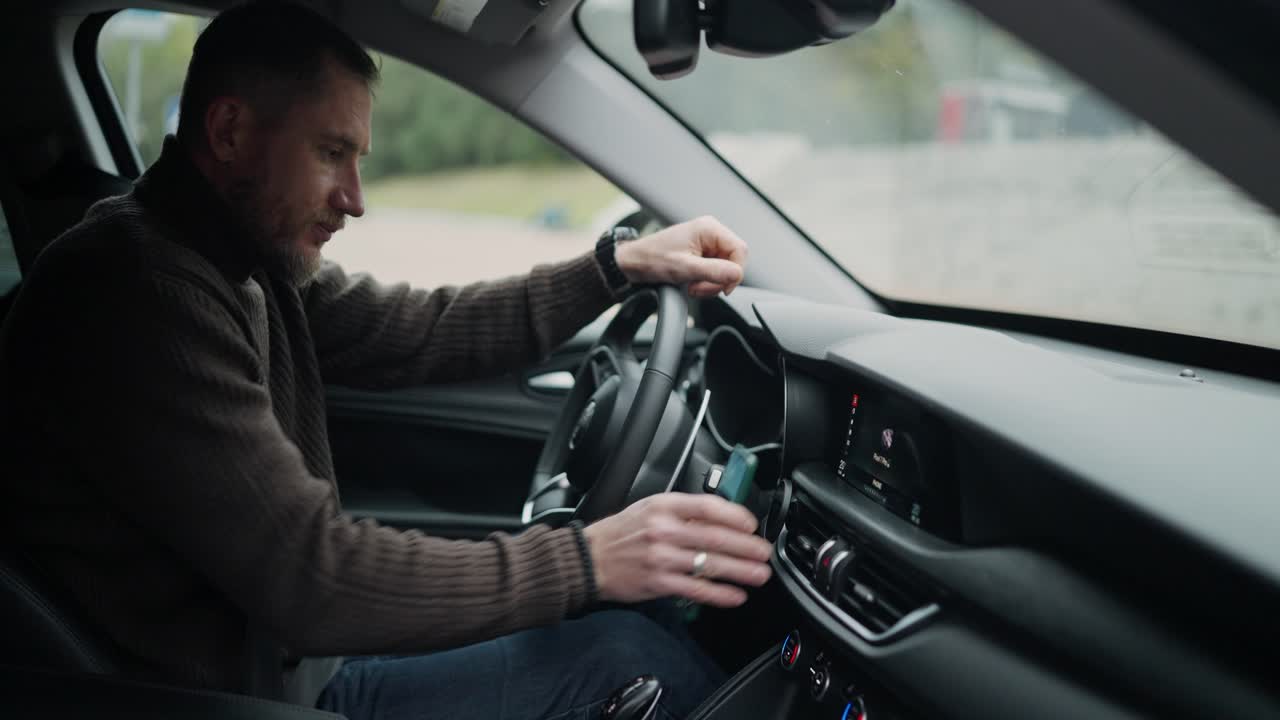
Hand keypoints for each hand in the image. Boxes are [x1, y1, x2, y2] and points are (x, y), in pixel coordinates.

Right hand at [582, 493, 773, 606]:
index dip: (734, 515)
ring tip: (759, 574)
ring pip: (709, 564)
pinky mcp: (658, 582)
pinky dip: (719, 593)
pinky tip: (735, 596)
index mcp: (663, 506)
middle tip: (765, 552)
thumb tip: (719, 518)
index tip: (751, 524)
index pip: (707, 507)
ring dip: (740, 570)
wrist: (588, 558)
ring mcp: (661, 557)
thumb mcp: (648, 508)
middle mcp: (663, 530)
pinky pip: (695, 588)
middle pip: (715, 537)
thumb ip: (681, 511)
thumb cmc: (620, 533)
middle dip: (746, 546)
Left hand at [615, 216, 747, 297]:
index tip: (723, 288)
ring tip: (692, 286)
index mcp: (709, 228)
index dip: (735, 272)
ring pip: (725, 268)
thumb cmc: (652, 259)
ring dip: (711, 283)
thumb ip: (713, 271)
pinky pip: (715, 271)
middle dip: (720, 280)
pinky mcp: (702, 254)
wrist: (633, 263)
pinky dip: (706, 282)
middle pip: (733, 261)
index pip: (740, 250)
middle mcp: (710, 232)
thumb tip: (736, 274)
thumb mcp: (684, 268)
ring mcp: (707, 244)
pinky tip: (692, 283)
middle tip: (700, 288)